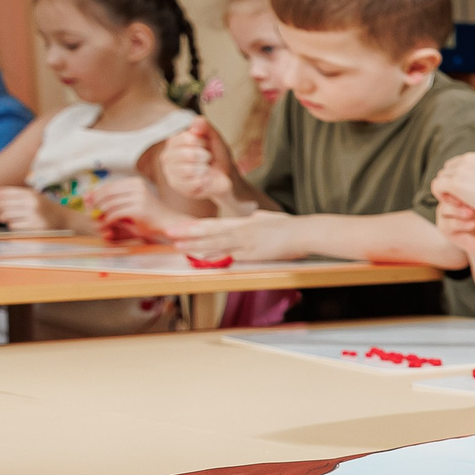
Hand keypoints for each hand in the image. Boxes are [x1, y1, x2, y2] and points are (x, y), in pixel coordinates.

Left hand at [0, 185, 55, 228]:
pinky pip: (14, 225)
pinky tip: (18, 224)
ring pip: (6, 215)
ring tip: (5, 218)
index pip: (5, 192)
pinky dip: (12, 225)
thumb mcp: (32, 198)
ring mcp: (34, 214)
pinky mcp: (35, 226)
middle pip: (3, 204)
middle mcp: (32, 202)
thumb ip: (14, 197)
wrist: (64, 219)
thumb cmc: (44, 209)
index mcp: (30, 193)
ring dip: (2, 217)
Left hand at [89, 174, 170, 241]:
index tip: (88, 201)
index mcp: (135, 182)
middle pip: (107, 193)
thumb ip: (111, 199)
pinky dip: (108, 220)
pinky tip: (107, 223)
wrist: (168, 224)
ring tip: (99, 219)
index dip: (96, 193)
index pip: (109, 185)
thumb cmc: (148, 215)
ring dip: (101, 213)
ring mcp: (139, 198)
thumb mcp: (129, 203)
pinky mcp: (139, 210)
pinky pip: (115, 213)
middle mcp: (138, 187)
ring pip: (109, 204)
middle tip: (91, 212)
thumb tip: (86, 196)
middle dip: (96, 203)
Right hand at [160, 123, 231, 204]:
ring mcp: (170, 173)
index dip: (202, 142)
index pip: (186, 138)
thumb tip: (197, 121)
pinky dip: (205, 180)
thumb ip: (205, 127)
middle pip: (187, 154)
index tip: (206, 145)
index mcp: (174, 142)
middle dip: (204, 156)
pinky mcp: (178, 187)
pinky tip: (205, 179)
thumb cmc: (217, 156)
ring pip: (188, 170)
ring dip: (204, 169)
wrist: (225, 176)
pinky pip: (193, 183)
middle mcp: (167, 156)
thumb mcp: (214, 138)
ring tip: (206, 169)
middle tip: (207, 158)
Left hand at [165, 212, 299, 260]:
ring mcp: (246, 241)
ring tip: (177, 246)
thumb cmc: (292, 227)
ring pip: (215, 243)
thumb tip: (256, 217)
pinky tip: (201, 258)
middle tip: (169, 232)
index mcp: (244, 223)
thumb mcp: (272, 219)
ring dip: (195, 245)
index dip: (195, 226)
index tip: (180, 227)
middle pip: (210, 231)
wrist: (305, 232)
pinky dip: (214, 256)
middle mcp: (241, 230)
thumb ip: (261, 218)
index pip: (214, 224)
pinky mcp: (253, 252)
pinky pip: (229, 255)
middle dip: (188, 233)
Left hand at [430, 150, 474, 220]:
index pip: (462, 162)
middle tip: (460, 198)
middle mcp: (471, 157)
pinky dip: (440, 194)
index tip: (467, 191)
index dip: (461, 177)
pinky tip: (450, 203)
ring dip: (446, 188)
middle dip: (452, 181)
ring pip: (442, 176)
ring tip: (457, 202)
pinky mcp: (455, 182)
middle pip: (450, 167)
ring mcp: (462, 169)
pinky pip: (437, 185)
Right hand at [433, 191, 474, 260]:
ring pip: (444, 208)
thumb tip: (471, 186)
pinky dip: (460, 223)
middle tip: (465, 201)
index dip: (456, 185)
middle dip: (455, 197)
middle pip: (444, 194)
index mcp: (459, 192)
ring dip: (458, 211)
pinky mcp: (445, 228)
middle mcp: (450, 201)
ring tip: (470, 213)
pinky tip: (472, 223)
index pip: (450, 183)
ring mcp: (446, 215)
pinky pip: (447, 224)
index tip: (467, 187)